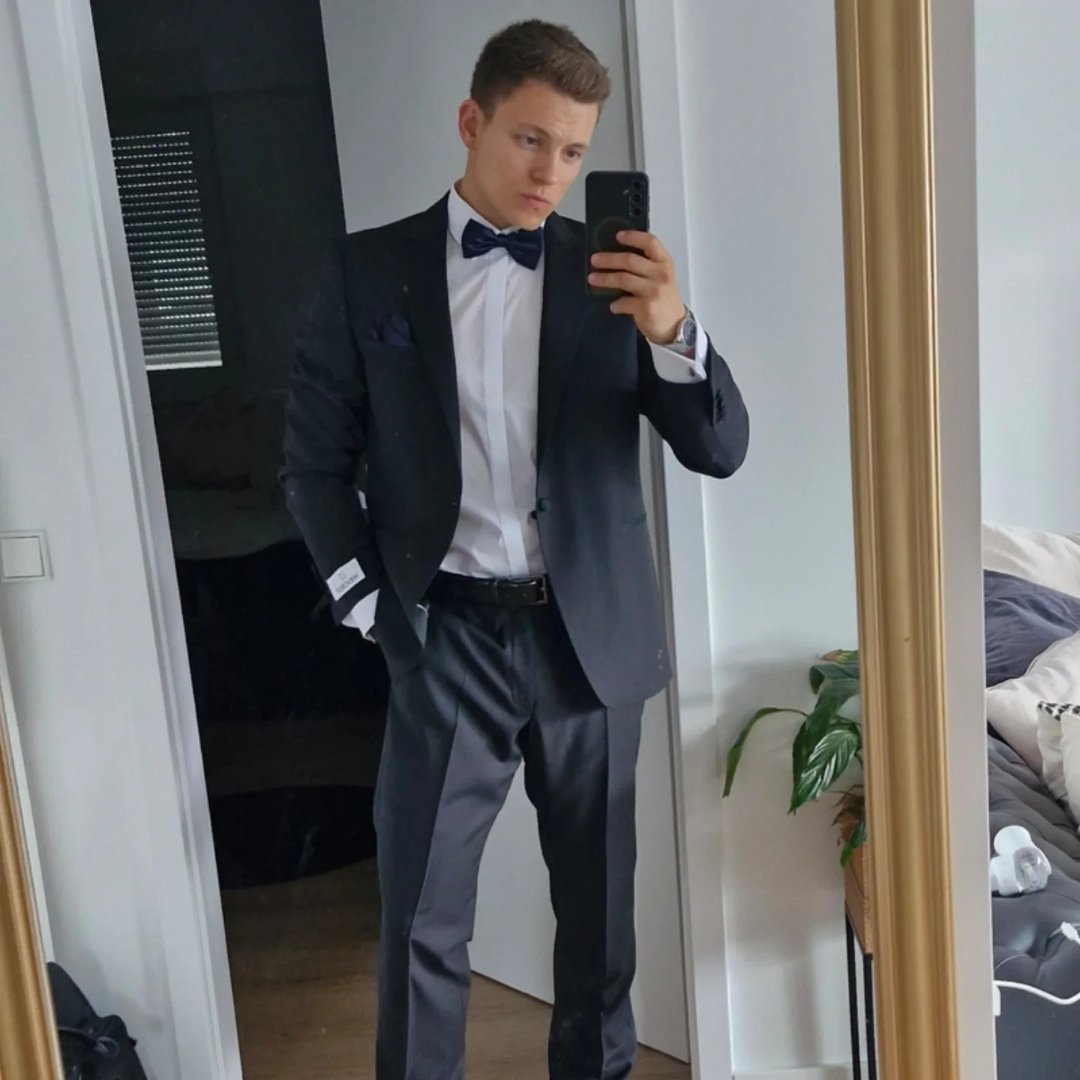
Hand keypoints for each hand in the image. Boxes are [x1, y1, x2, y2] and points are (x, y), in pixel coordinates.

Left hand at [588, 230, 687, 344]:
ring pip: (623, 279)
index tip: (618, 236)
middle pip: (630, 260)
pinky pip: (624, 302)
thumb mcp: (662, 277)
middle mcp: (661, 274)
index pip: (650, 242)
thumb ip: (647, 265)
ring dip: (605, 279)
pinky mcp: (646, 307)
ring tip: (593, 279)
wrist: (675, 325)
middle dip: (608, 259)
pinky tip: (613, 305)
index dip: (633, 237)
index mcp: (665, 263)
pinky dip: (616, 304)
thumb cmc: (665, 300)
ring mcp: (653, 291)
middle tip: (594, 260)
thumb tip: (617, 258)